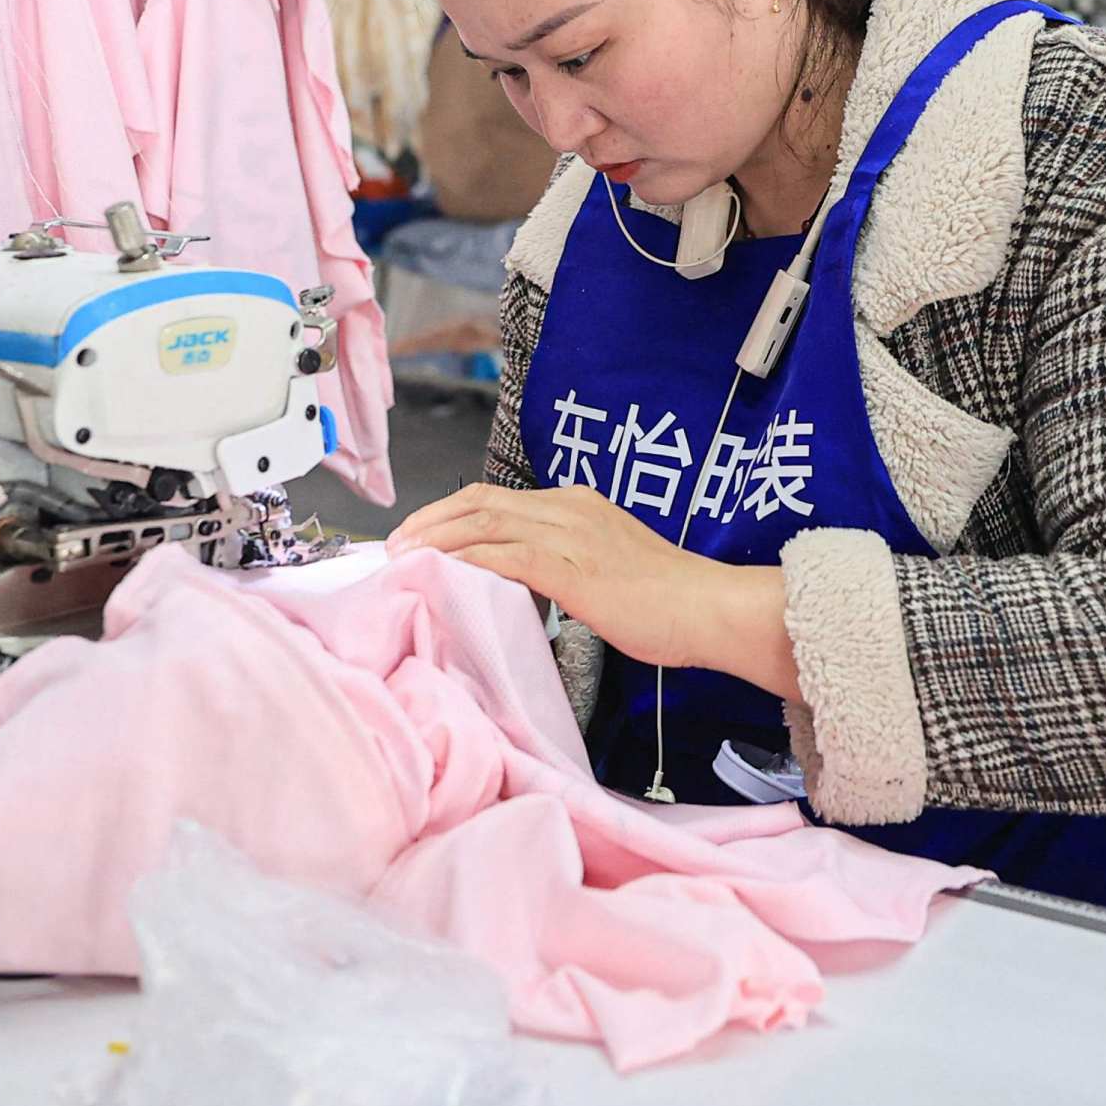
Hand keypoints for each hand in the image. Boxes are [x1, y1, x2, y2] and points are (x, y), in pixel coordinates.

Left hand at [388, 484, 795, 697]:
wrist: (710, 608)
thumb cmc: (669, 603)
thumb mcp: (609, 572)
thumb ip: (566, 570)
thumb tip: (527, 587)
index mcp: (577, 505)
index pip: (498, 497)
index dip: (451, 513)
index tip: (420, 535)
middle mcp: (568, 508)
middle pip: (479, 500)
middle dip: (430, 519)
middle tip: (395, 544)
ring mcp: (569, 533)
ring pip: (482, 521)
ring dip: (434, 538)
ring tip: (401, 557)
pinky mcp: (571, 566)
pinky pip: (501, 554)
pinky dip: (463, 559)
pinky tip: (438, 572)